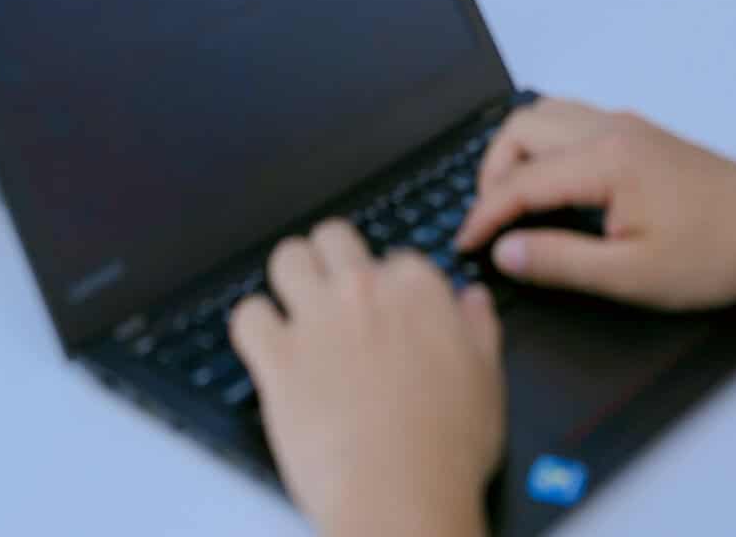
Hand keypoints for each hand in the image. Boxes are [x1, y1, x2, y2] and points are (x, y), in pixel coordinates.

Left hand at [230, 220, 504, 536]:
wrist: (400, 498)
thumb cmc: (446, 451)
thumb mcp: (487, 381)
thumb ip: (479, 328)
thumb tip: (473, 300)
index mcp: (417, 290)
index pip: (396, 257)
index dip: (390, 285)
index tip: (388, 312)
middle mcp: (364, 290)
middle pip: (333, 237)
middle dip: (332, 259)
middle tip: (334, 293)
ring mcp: (317, 319)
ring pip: (287, 258)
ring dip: (290, 278)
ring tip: (296, 308)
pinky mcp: (277, 357)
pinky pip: (247, 315)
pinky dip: (253, 327)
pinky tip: (267, 347)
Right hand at [456, 100, 735, 310]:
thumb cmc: (717, 250)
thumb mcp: (633, 275)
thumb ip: (561, 262)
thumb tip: (506, 252)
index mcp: (604, 160)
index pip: (520, 181)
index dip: (485, 215)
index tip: (465, 245)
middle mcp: (610, 130)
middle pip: (522, 128)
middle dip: (492, 173)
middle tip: (487, 222)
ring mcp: (626, 126)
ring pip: (545, 116)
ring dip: (517, 153)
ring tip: (511, 203)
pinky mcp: (638, 134)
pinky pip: (570, 121)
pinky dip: (544, 146)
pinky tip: (552, 186)